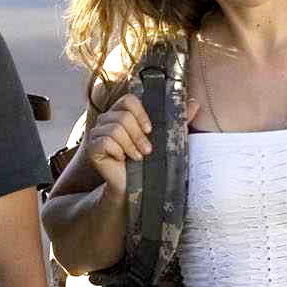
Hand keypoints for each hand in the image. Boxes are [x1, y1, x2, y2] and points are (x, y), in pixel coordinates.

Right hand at [80, 92, 197, 197]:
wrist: (137, 187)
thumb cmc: (151, 162)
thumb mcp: (167, 138)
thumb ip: (178, 120)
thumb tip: (195, 102)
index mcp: (123, 112)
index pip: (129, 99)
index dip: (141, 114)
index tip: (150, 130)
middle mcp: (107, 119)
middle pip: (123, 116)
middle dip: (138, 136)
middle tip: (146, 151)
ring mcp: (97, 132)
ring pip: (115, 128)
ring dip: (130, 146)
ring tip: (137, 157)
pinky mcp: (92, 147)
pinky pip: (105, 141)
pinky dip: (118, 152)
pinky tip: (122, 160)